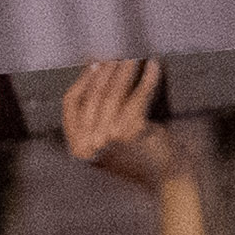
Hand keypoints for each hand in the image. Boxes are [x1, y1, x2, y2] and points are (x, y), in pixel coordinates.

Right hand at [56, 58, 185, 195]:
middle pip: (94, 95)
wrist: (163, 180)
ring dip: (124, 71)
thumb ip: (95, 116)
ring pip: (114, 93)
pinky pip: (139, 96)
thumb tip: (92, 68)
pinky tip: (154, 66)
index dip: (82, 80)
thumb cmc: (136, 159)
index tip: (93, 63)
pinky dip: (148, 79)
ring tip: (133, 57)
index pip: (71, 104)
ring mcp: (110, 137)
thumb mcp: (105, 143)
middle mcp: (89, 142)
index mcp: (77, 146)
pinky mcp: (132, 131)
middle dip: (105, 71)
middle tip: (116, 54)